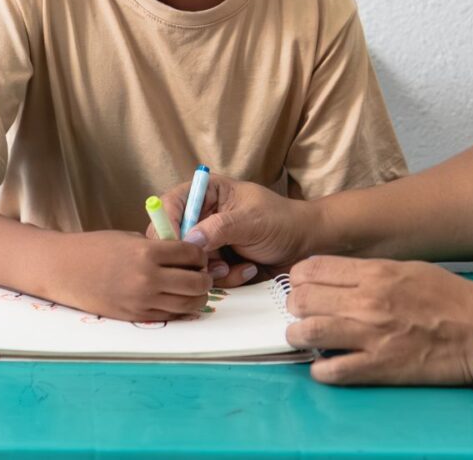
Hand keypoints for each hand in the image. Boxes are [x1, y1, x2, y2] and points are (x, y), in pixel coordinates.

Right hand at [36, 229, 212, 321]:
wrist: (63, 269)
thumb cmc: (94, 248)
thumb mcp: (130, 238)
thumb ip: (159, 247)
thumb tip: (186, 256)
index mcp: (148, 252)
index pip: (193, 254)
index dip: (200, 254)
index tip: (198, 255)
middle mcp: (148, 278)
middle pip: (197, 283)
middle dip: (205, 278)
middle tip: (202, 274)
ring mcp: (142, 300)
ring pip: (188, 304)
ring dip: (196, 297)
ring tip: (192, 289)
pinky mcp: (135, 316)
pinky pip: (169, 316)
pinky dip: (178, 309)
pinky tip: (174, 299)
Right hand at [155, 175, 316, 271]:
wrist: (306, 245)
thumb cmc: (283, 221)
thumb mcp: (253, 220)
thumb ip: (220, 227)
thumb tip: (189, 241)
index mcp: (206, 192)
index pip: (170, 204)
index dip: (167, 225)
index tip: (176, 245)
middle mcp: (202, 216)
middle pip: (172, 238)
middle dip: (190, 255)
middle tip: (208, 263)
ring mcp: (208, 242)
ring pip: (188, 263)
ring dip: (211, 270)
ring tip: (234, 265)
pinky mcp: (217, 263)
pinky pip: (206, 277)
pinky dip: (226, 278)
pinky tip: (247, 269)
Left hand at [283, 256, 472, 385]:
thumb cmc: (449, 297)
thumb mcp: (408, 268)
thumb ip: (370, 272)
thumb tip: (335, 278)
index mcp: (376, 272)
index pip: (313, 268)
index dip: (299, 277)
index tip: (302, 285)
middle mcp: (367, 301)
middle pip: (303, 299)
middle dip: (296, 306)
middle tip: (303, 312)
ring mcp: (371, 336)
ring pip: (307, 333)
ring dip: (299, 335)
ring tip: (305, 337)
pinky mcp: (378, 368)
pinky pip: (330, 371)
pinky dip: (321, 369)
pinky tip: (326, 365)